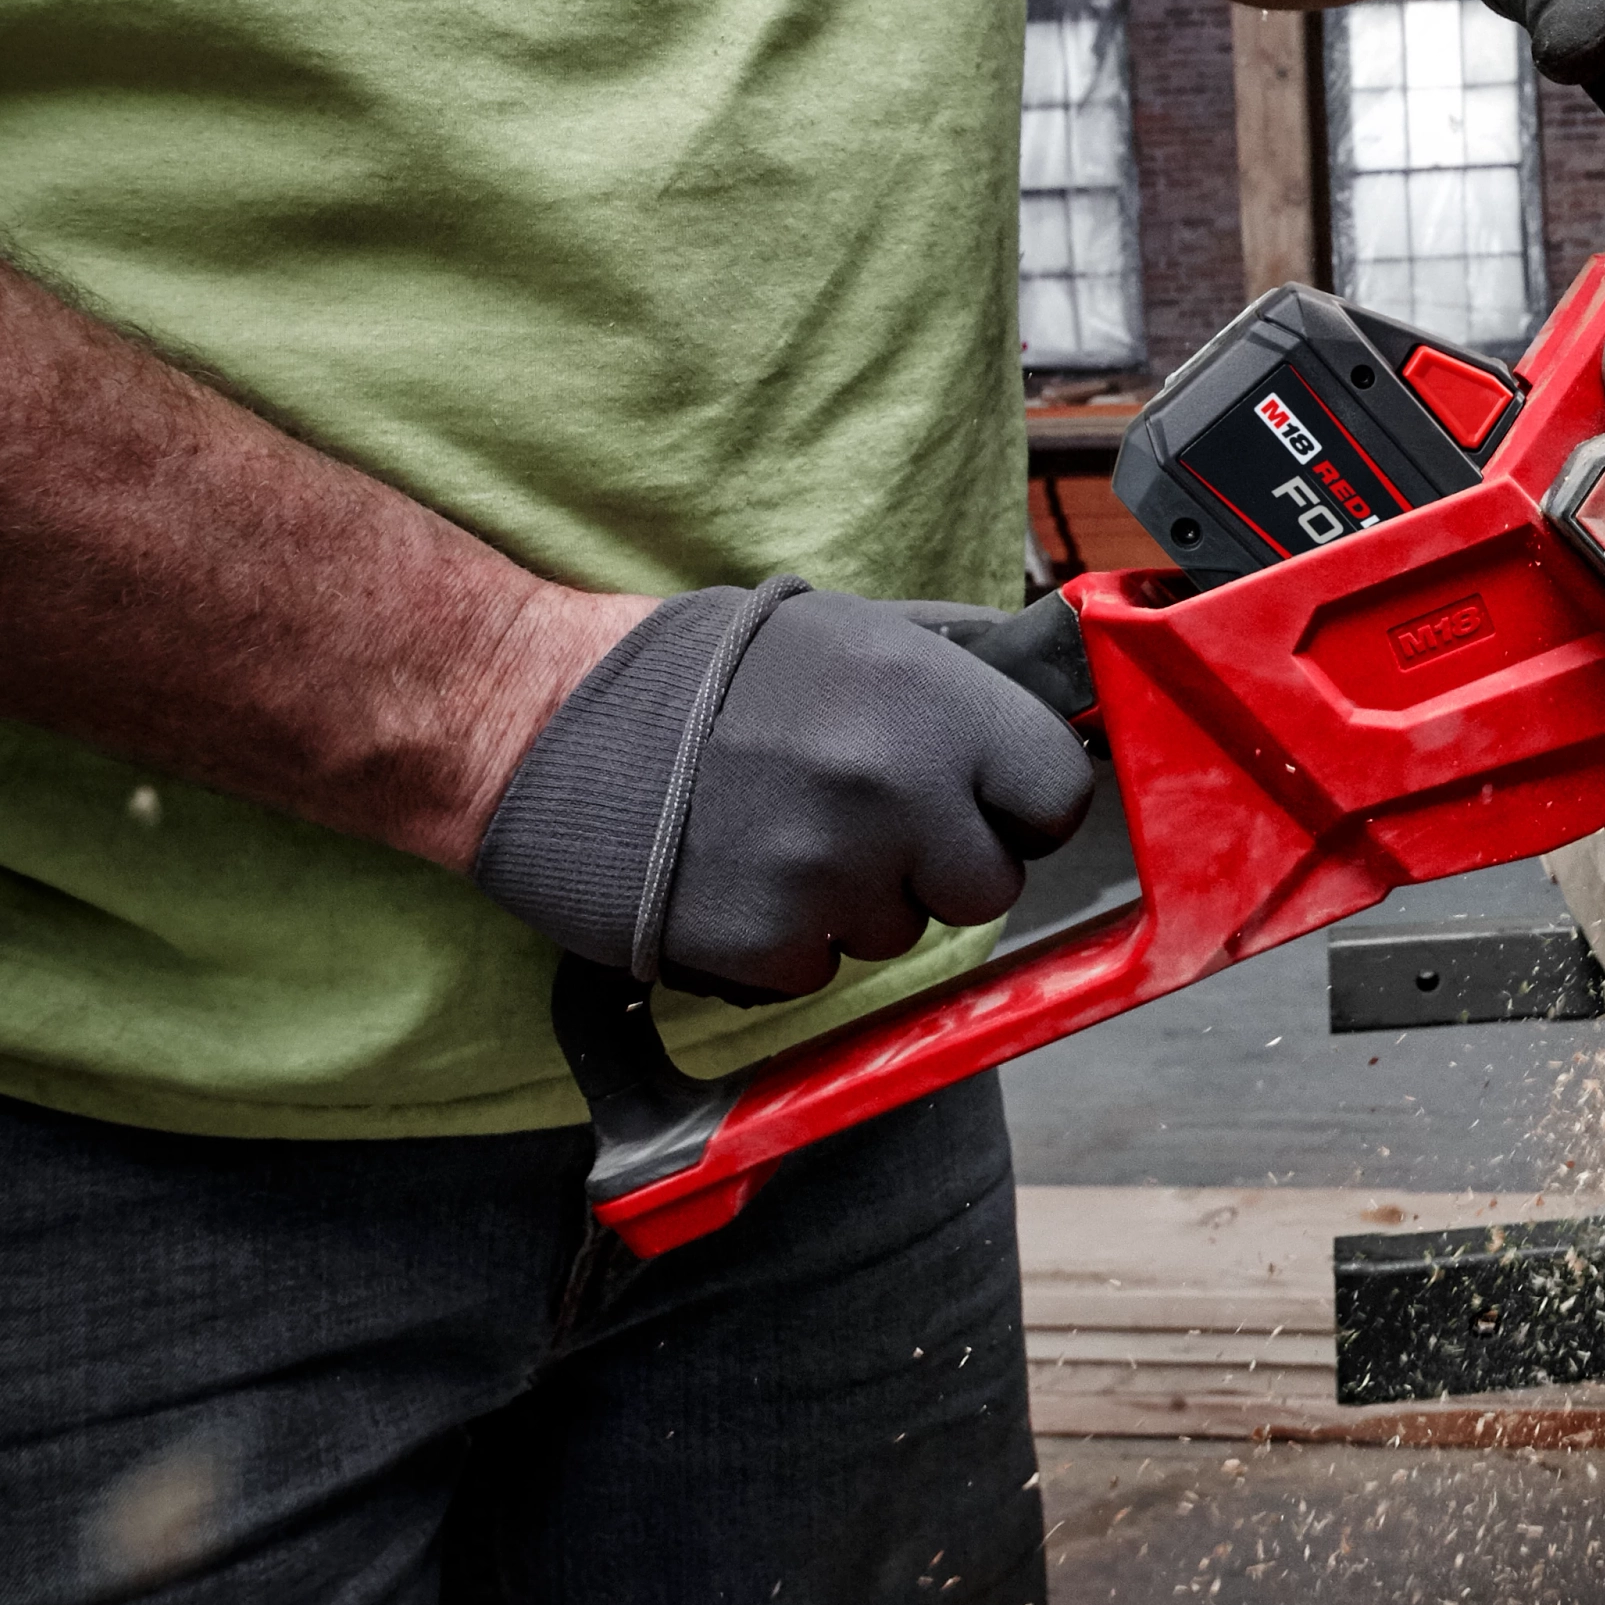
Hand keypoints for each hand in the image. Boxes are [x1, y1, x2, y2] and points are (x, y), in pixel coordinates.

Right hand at [472, 582, 1094, 1001]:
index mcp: (932, 700)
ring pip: (901, 935)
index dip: (1021, 808)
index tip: (985, 807)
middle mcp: (897, 788)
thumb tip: (1061, 695)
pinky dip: (783, 941)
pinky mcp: (764, 942)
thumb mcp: (851, 633)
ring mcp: (832, 872)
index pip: (1056, 794)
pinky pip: (817, 971)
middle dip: (940, 869)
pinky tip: (734, 875)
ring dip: (855, 904)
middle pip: (988, 886)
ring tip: (777, 835)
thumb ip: (959, 675)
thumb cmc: (706, 670)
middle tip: (868, 829)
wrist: (543, 716)